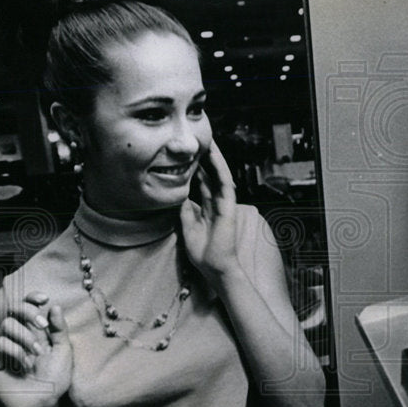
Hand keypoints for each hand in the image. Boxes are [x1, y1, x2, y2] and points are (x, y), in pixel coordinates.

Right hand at [0, 292, 71, 406]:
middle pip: (13, 309)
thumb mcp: (63, 351)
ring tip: (36, 353)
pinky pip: (0, 344)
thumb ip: (59, 329)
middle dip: (29, 312)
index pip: (26, 306)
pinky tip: (24, 365)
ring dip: (25, 336)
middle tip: (42, 324)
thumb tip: (54, 306)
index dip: (31, 298)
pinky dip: (16, 352)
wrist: (43, 404)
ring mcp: (3, 348)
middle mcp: (16, 336)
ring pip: (6, 325)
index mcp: (33, 331)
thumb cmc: (55, 379)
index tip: (43, 298)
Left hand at [179, 139, 239, 282]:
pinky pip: (225, 184)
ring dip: (215, 158)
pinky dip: (220, 169)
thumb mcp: (186, 227)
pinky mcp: (229, 206)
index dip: (194, 166)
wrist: (214, 267)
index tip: (186, 152)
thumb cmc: (203, 252)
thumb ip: (184, 210)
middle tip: (197, 139)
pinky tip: (215, 157)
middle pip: (210, 174)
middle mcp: (216, 202)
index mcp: (207, 207)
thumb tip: (179, 194)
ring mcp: (224, 203)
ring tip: (208, 141)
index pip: (201, 181)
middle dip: (204, 157)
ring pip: (219, 175)